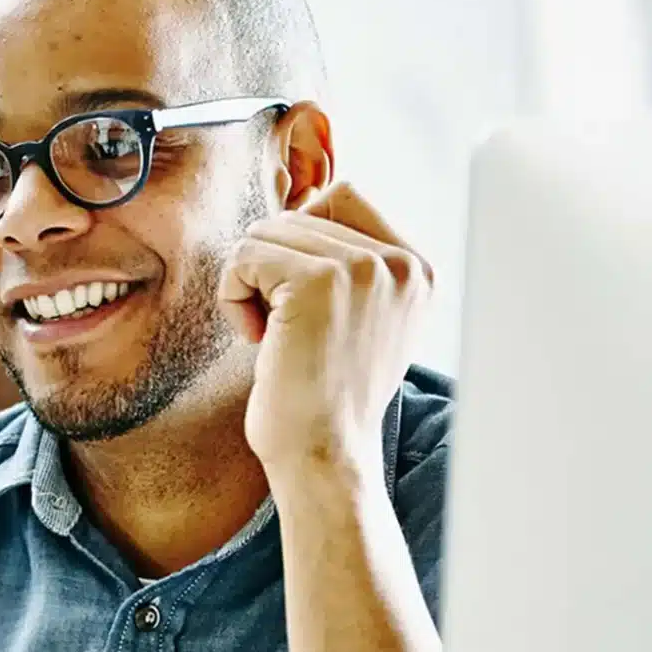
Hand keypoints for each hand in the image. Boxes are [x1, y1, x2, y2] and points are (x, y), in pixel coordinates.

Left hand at [216, 182, 431, 481]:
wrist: (324, 454)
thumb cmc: (327, 394)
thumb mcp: (362, 318)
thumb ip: (353, 262)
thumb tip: (307, 202)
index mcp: (419, 268)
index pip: (343, 197)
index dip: (302, 242)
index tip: (305, 306)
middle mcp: (400, 262)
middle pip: (300, 213)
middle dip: (274, 267)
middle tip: (284, 327)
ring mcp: (362, 268)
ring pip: (267, 232)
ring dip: (251, 283)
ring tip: (273, 335)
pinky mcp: (316, 282)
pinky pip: (244, 255)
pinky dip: (233, 296)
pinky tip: (257, 339)